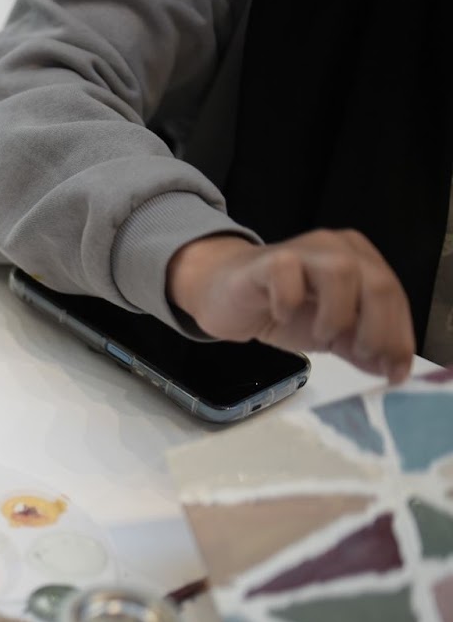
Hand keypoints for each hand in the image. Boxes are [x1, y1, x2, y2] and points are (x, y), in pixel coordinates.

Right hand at [167, 231, 415, 381]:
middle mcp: (338, 248)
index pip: (394, 296)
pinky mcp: (269, 260)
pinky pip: (288, 274)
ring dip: (338, 314)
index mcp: (360, 261)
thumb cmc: (279, 308)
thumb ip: (359, 348)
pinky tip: (282, 315)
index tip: (395, 373)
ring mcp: (303, 250)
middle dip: (378, 329)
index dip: (399, 336)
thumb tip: (391, 370)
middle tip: (363, 357)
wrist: (223, 294)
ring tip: (322, 336)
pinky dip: (290, 302)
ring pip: (341, 272)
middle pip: (377, 283)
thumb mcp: (329, 333)